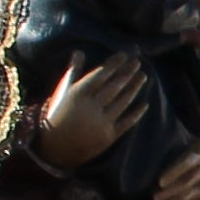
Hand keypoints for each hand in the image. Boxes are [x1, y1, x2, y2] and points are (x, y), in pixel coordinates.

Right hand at [36, 58, 151, 168]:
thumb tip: (79, 52)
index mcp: (78, 95)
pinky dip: (136, 114)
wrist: (54, 148)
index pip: (100, 75)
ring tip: (143, 76)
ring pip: (122, 102)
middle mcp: (91, 108)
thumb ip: (73, 71)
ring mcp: (101, 123)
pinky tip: (145, 104)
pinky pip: (126, 123)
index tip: (124, 55)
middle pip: (114, 87)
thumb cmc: (57, 114)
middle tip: (137, 63)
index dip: (114, 64)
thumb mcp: (62, 92)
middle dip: (127, 73)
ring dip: (134, 88)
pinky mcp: (108, 137)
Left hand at [153, 142, 199, 199]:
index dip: (173, 173)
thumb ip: (170, 153)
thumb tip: (148, 165)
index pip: (186, 164)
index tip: (159, 182)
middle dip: (168, 192)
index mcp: (199, 156)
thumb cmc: (186, 153)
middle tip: (153, 196)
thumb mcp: (182, 147)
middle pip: (185, 183)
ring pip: (187, 196)